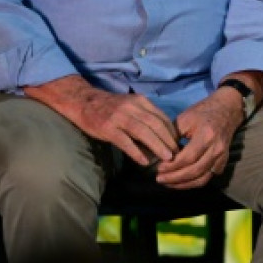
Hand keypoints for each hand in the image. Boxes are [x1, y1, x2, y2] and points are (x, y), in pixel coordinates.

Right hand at [26, 77, 179, 165]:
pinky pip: (125, 142)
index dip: (172, 132)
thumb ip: (146, 117)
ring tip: (167, 158)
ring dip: (158, 146)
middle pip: (156, 124)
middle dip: (168, 140)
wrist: (84, 101)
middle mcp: (132, 107)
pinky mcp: (108, 128)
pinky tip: (145, 162)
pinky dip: (137, 152)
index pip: (162, 117)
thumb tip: (163, 137)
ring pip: (143, 132)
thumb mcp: (131, 106)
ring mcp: (119, 117)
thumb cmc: (111, 107)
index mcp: (140, 101)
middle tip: (177, 154)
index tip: (178, 144)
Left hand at [159, 89, 243, 188]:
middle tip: (159, 179)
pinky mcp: (223, 161)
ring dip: (183, 184)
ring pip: (202, 179)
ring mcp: (222, 156)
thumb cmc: (202, 112)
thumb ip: (172, 138)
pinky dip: (194, 182)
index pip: (187, 158)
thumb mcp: (184, 119)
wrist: (226, 109)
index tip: (158, 168)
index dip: (171, 166)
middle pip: (194, 171)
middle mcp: (216, 149)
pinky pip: (208, 177)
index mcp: (206, 136)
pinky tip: (182, 181)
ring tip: (168, 183)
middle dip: (174, 178)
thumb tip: (159, 155)